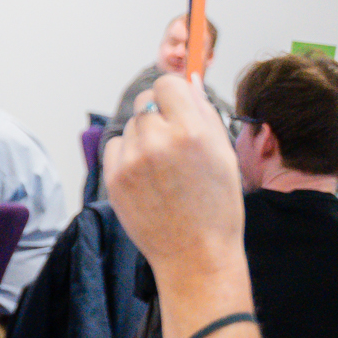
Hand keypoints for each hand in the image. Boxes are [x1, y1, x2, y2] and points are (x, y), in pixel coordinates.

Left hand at [103, 75, 245, 285]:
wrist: (195, 254)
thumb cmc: (217, 206)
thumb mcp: (224, 154)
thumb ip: (204, 114)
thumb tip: (188, 83)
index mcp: (191, 131)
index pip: (167, 83)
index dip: (174, 94)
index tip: (178, 107)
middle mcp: (158, 141)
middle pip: (144, 100)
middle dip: (158, 113)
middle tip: (172, 139)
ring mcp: (132, 161)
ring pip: (130, 126)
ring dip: (143, 137)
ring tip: (163, 168)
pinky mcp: (113, 179)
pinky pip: (115, 147)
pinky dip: (127, 156)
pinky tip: (147, 178)